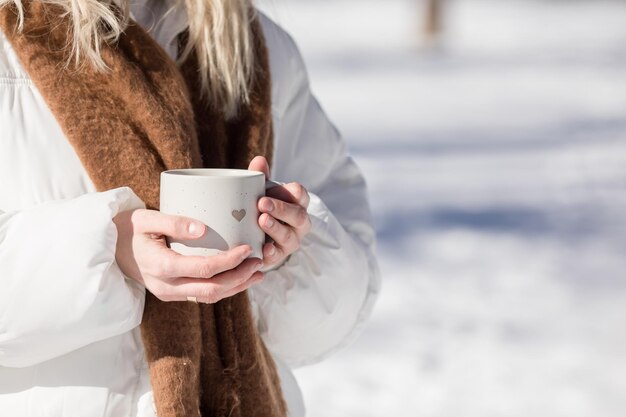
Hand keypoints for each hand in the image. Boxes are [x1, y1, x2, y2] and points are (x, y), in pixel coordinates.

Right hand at [113, 209, 263, 302]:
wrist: (108, 249)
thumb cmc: (128, 228)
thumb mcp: (145, 218)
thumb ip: (172, 221)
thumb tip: (203, 228)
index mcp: (160, 266)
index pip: (204, 269)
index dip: (230, 262)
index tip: (248, 249)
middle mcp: (166, 286)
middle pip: (212, 289)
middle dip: (240, 278)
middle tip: (260, 262)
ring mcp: (169, 294)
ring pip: (210, 297)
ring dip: (237, 287)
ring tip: (258, 272)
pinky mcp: (174, 294)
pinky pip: (204, 296)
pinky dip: (226, 288)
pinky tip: (241, 277)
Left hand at [248, 156, 311, 267]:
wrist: (257, 237)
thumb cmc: (263, 209)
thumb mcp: (261, 192)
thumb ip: (260, 178)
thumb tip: (259, 161)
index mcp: (296, 203)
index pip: (301, 195)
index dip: (290, 192)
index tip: (272, 189)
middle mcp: (299, 223)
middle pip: (298, 216)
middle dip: (281, 209)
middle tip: (262, 203)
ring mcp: (291, 240)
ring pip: (289, 236)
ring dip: (276, 228)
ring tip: (261, 220)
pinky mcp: (280, 256)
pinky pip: (278, 256)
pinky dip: (272, 252)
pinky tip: (263, 248)